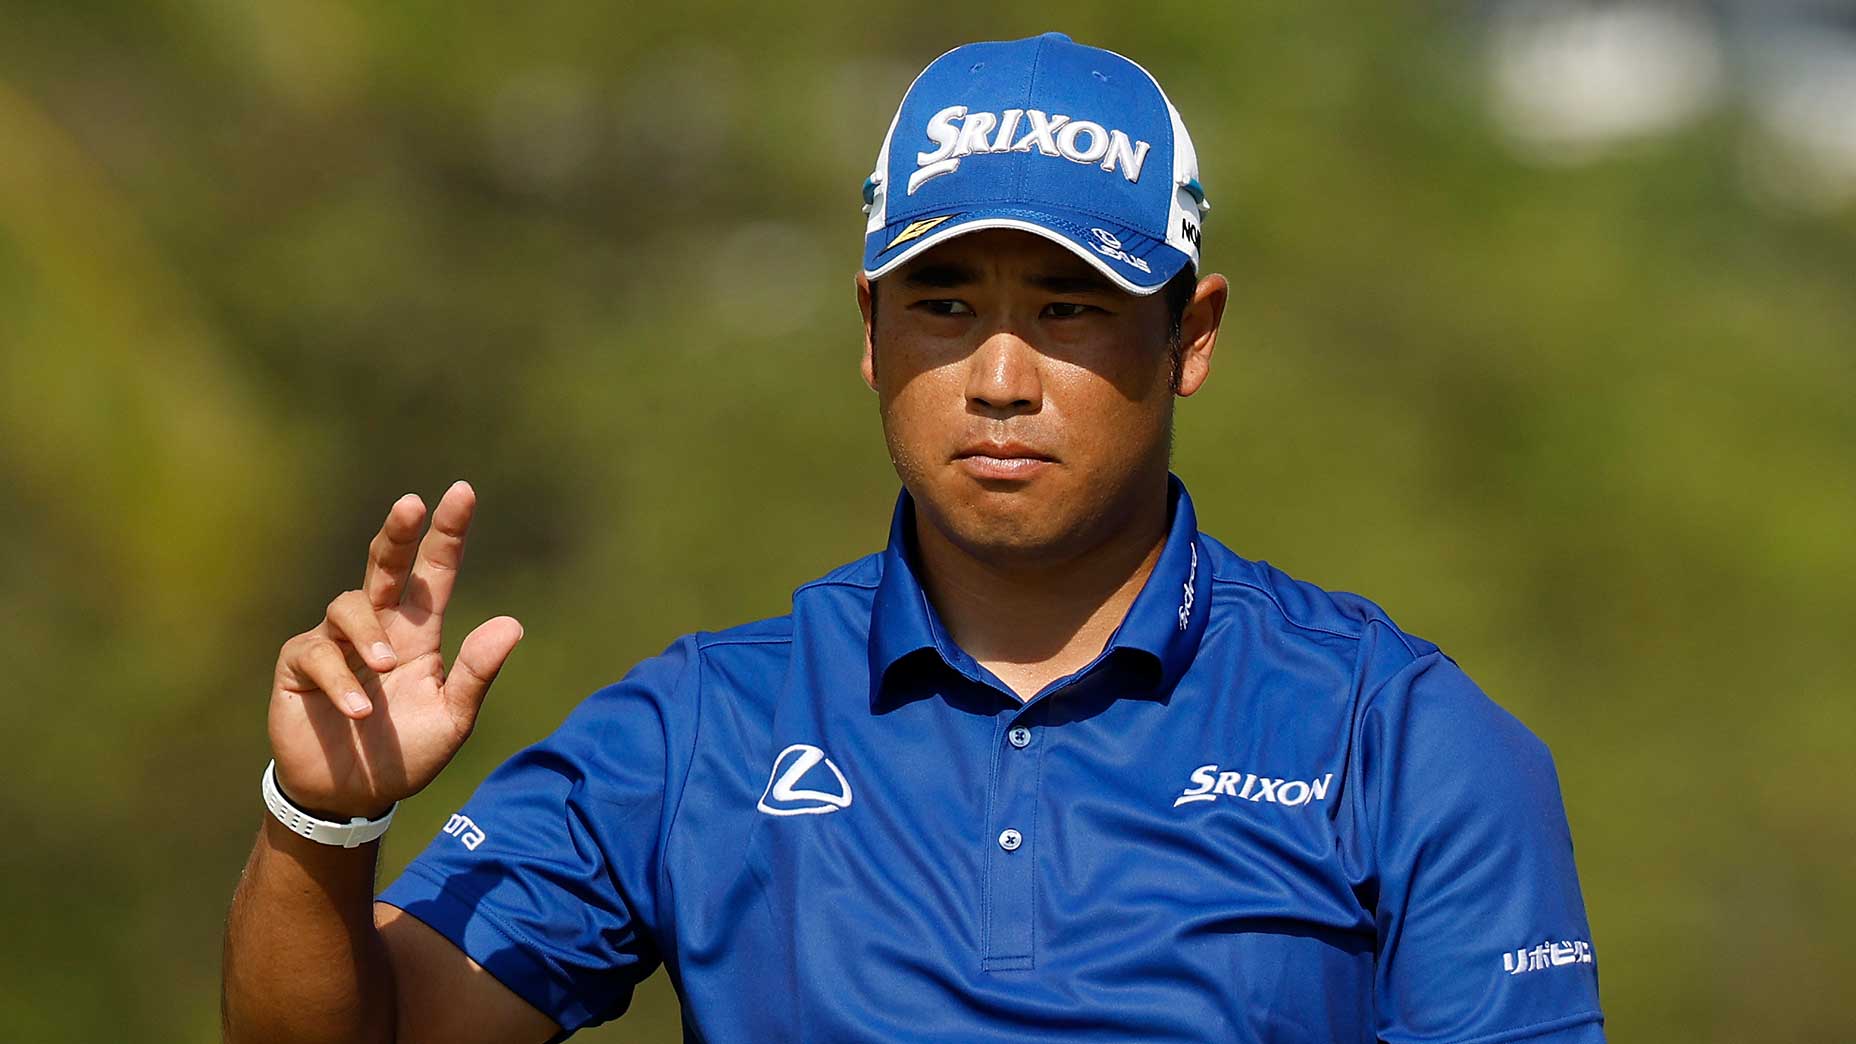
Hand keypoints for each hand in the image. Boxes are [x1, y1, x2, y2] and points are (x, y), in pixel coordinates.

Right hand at [267, 481, 522, 820]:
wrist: (352, 797)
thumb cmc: (405, 753)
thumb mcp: (452, 719)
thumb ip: (477, 673)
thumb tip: (513, 624)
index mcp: (419, 632)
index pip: (435, 572)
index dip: (447, 532)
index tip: (463, 492)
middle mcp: (378, 626)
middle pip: (385, 564)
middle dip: (397, 533)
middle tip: (411, 505)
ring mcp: (334, 642)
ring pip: (349, 605)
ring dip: (369, 634)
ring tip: (386, 669)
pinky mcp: (300, 666)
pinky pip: (316, 654)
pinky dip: (340, 680)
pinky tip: (360, 712)